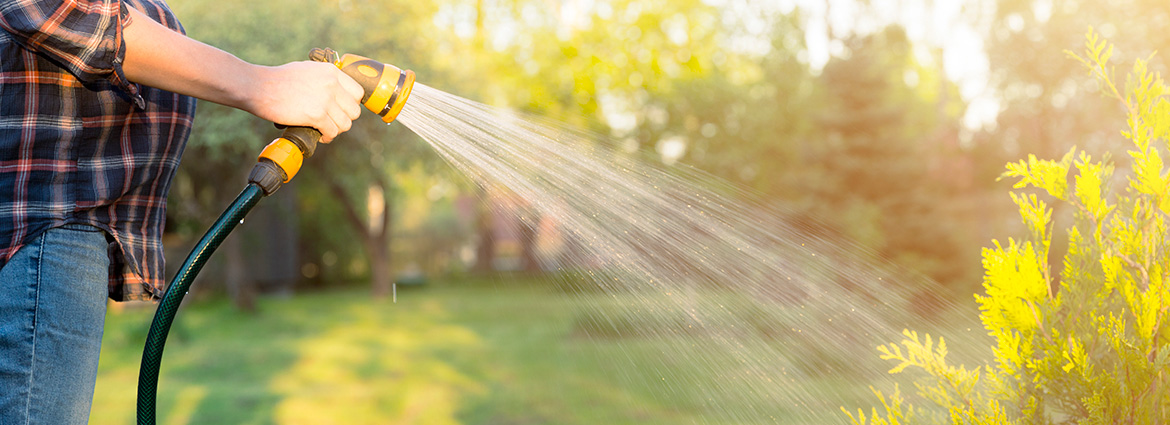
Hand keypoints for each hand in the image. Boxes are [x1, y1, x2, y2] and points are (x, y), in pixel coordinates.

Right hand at [242, 61, 364, 142]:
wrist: (258, 86)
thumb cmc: (278, 79)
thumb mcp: (307, 70)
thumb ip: (324, 79)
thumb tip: (337, 91)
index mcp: (331, 72)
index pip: (358, 92)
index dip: (350, 104)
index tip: (341, 110)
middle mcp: (332, 84)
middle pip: (354, 111)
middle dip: (344, 119)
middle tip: (332, 122)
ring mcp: (325, 99)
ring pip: (345, 124)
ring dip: (336, 130)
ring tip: (325, 130)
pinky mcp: (316, 115)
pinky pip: (332, 132)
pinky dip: (327, 137)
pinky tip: (319, 135)